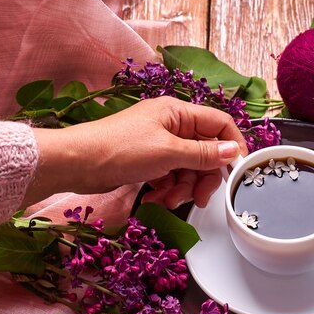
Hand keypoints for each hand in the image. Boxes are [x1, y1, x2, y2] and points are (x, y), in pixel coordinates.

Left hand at [25, 96, 247, 207]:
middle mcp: (171, 125)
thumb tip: (233, 152)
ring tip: (169, 200)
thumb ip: (204, 154)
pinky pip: (171, 175)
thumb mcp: (168, 152)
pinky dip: (168, 189)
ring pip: (188, 167)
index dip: (232, 145)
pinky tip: (157, 199)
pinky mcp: (148, 161)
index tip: (237, 170)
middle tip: (201, 198)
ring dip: (183, 187)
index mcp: (178, 112)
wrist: (76, 163)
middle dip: (203, 176)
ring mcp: (159, 144)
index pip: (219, 124)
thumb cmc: (120, 150)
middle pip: (204, 150)